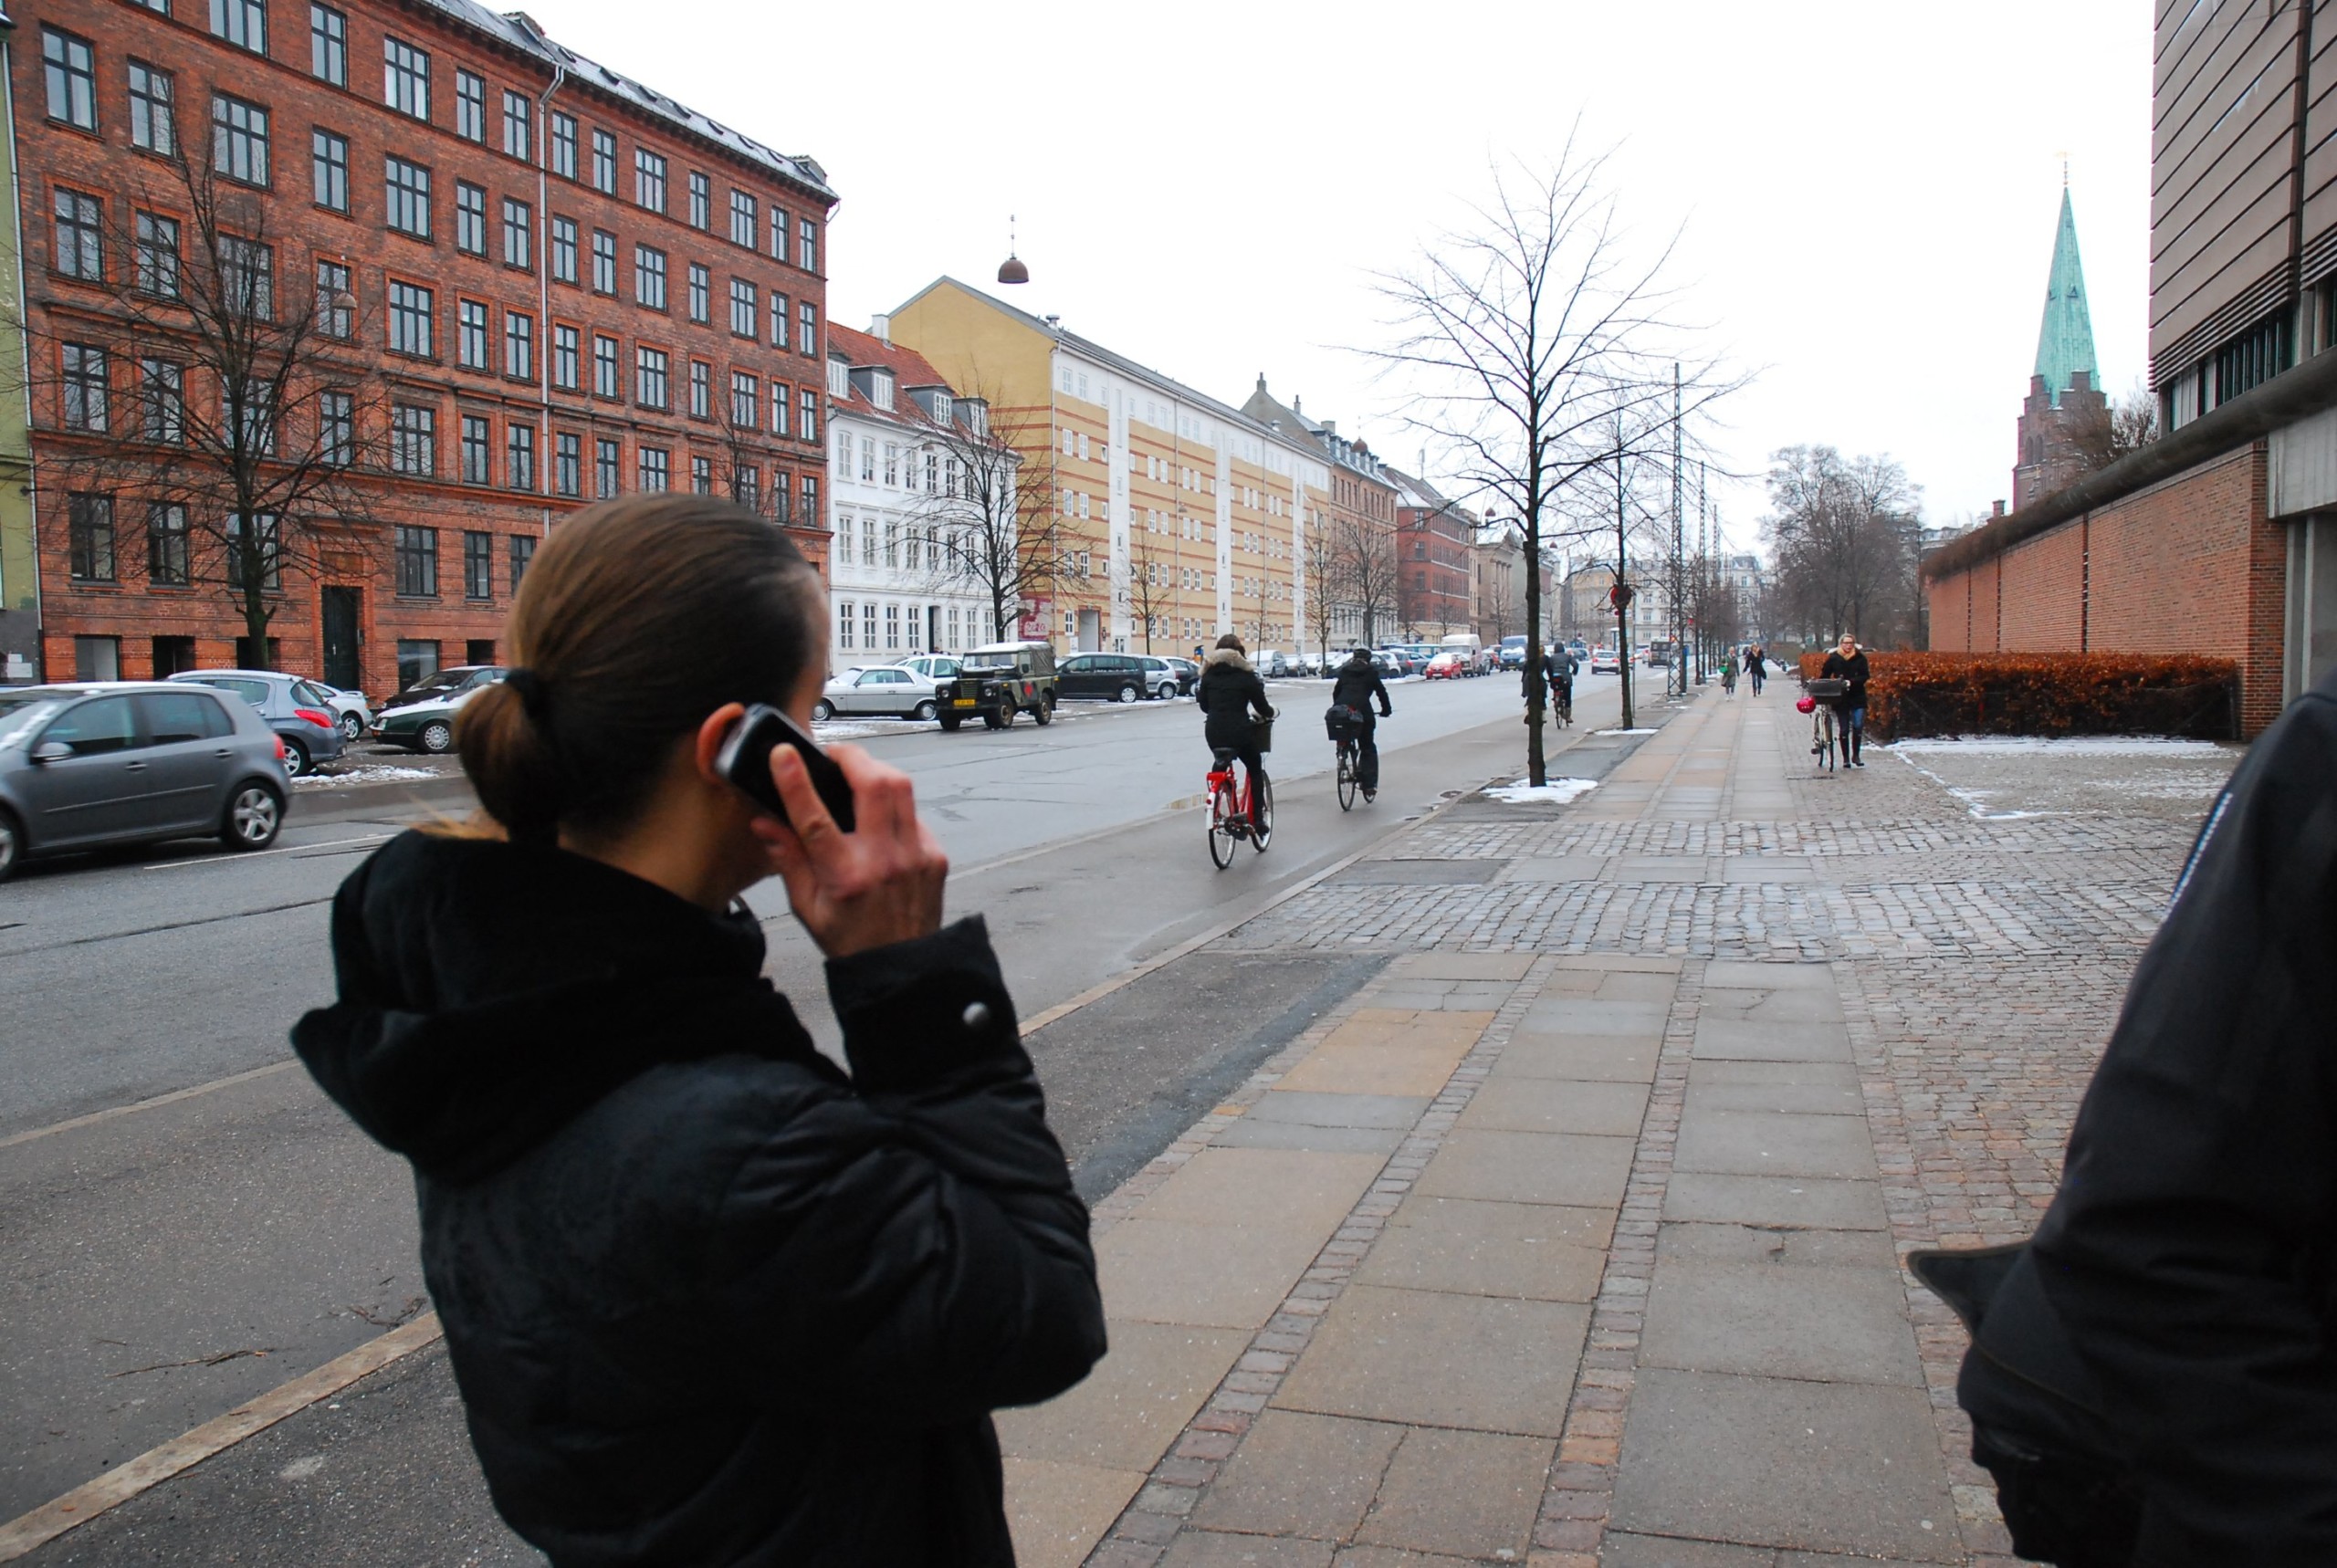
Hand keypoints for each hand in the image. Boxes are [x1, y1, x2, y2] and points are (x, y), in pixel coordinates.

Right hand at [751, 743, 946, 958]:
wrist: (903, 969)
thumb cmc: (853, 941)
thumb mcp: (807, 907)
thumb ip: (788, 860)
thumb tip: (764, 822)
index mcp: (846, 878)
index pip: (815, 819)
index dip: (796, 782)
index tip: (783, 756)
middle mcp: (885, 862)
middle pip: (875, 785)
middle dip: (851, 757)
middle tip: (833, 755)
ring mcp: (916, 856)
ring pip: (902, 788)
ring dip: (876, 771)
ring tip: (856, 774)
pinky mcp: (935, 855)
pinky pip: (914, 813)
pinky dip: (895, 805)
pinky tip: (880, 817)